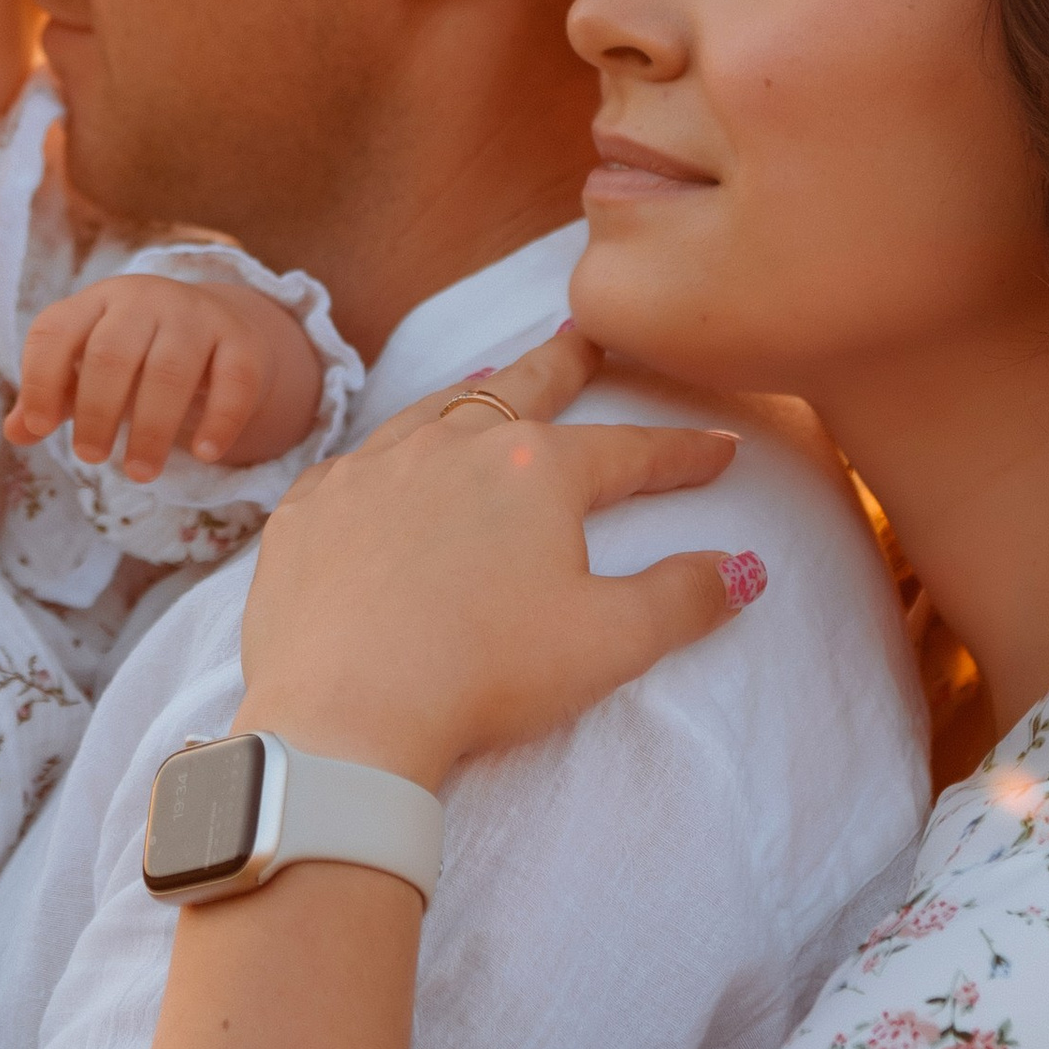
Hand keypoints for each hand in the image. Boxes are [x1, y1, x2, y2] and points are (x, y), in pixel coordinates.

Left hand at [10, 275, 326, 480]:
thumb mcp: (87, 369)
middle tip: (90, 459)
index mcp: (96, 302)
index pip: (55, 331)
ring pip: (170, 371)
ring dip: (152, 428)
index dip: (40, 380)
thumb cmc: (135, 356)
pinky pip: (234, 381)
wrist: (216, 327)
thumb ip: (50, 398)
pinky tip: (205, 453)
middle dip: (97, 412)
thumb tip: (16, 432)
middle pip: (112, 354)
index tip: (39, 429)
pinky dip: (220, 421)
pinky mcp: (242, 342)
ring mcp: (196, 316)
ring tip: (139, 472)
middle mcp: (144, 299)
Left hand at [234, 328, 758, 792]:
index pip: (628, 450)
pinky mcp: (308, 510)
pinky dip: (385, 460)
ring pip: (430, 412)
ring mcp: (369, 471)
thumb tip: (740, 568)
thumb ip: (683, 599)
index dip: (682, 452)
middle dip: (566, 362)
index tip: (720, 446)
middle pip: (522, 388)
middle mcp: (449, 447)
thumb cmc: (483, 676)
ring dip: (470, 395)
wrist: (343, 712)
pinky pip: (355, 467)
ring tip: (489, 381)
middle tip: (587, 337)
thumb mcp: (609, 643)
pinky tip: (385, 470)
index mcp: (534, 471)